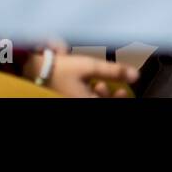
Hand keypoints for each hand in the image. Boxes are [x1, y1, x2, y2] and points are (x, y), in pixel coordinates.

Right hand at [23, 45, 138, 97]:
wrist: (35, 69)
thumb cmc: (62, 68)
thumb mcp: (90, 66)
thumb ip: (114, 72)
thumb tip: (136, 76)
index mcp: (85, 101)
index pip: (108, 104)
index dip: (119, 100)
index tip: (123, 92)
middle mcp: (77, 103)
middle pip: (99, 103)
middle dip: (108, 97)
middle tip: (112, 88)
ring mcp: (70, 100)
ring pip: (90, 100)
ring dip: (98, 95)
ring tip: (99, 84)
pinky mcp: (65, 97)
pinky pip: (81, 98)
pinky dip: (88, 94)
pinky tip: (88, 85)